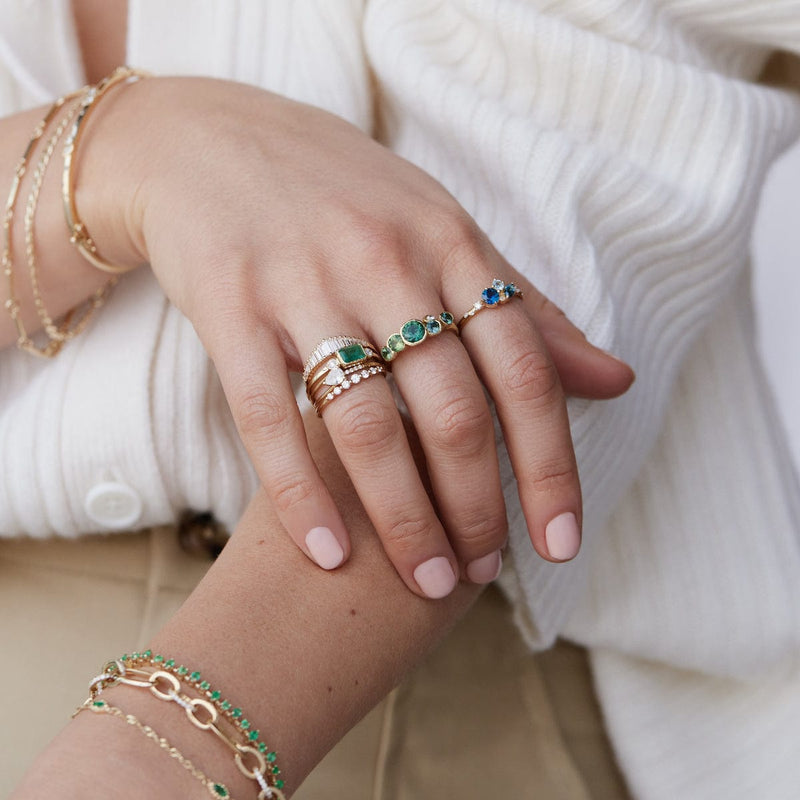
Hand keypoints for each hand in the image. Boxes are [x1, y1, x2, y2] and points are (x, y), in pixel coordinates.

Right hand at [84, 76, 633, 597]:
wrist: (217, 144)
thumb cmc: (348, 198)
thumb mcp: (446, 233)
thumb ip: (528, 311)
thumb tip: (618, 380)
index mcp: (451, 244)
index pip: (524, 370)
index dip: (552, 464)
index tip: (562, 542)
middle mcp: (385, 262)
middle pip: (452, 409)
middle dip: (479, 506)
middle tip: (483, 571)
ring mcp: (302, 283)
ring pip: (365, 422)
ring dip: (404, 517)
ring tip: (426, 581)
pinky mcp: (230, 306)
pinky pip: (266, 416)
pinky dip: (300, 494)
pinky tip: (329, 554)